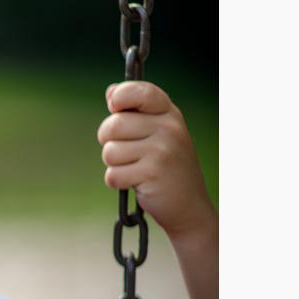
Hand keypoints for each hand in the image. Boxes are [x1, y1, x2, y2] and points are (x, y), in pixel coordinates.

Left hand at [97, 81, 213, 239]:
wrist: (189, 206)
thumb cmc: (167, 167)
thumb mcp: (159, 133)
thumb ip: (136, 111)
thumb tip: (111, 92)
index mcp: (169, 113)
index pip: (139, 91)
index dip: (119, 98)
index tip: (115, 108)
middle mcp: (169, 128)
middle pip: (113, 125)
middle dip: (109, 140)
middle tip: (125, 151)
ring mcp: (162, 150)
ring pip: (110, 151)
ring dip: (115, 164)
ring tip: (135, 169)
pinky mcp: (152, 174)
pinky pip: (113, 174)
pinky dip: (118, 182)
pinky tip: (136, 183)